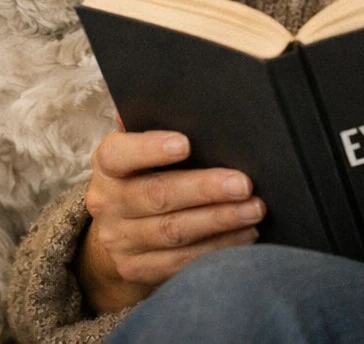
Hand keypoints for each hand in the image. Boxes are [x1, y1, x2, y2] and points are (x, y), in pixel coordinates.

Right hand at [76, 127, 265, 313]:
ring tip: (255, 209)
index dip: (151, 149)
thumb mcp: (142, 147)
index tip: (186, 143)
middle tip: (244, 183)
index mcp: (108, 164)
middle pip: (158, 195)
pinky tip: (245, 234)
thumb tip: (184, 95)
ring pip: (174, 231)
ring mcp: (121, 239)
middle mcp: (108, 202)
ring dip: (219, 221)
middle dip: (204, 190)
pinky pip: (181, 261)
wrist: (119, 229)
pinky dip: (217, 248)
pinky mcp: (137, 268)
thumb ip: (156, 124)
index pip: (121, 154)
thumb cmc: (145, 173)